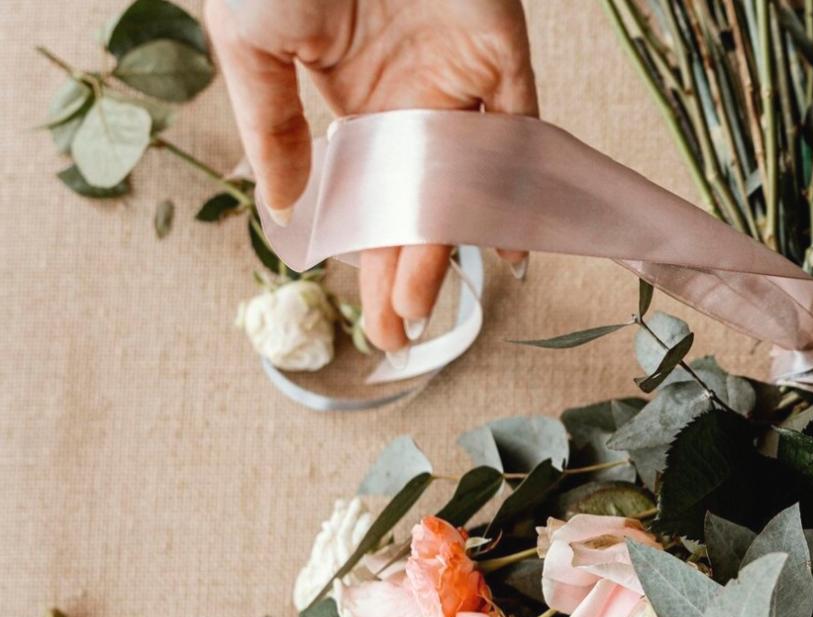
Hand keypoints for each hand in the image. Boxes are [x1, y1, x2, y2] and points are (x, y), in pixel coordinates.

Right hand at [205, 0, 536, 351]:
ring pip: (463, 184)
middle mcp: (410, 101)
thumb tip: (281, 211)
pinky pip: (518, 131)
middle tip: (402, 335)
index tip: (365, 313)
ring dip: (447, 247)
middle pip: (416, 206)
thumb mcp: (254, 46)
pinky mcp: (500, 58)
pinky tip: (507, 244)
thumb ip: (269, 126)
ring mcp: (458, 82)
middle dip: (405, 271)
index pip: (365, 198)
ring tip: (429, 308)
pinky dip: (516, 186)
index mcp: (351, 99)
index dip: (365, 256)